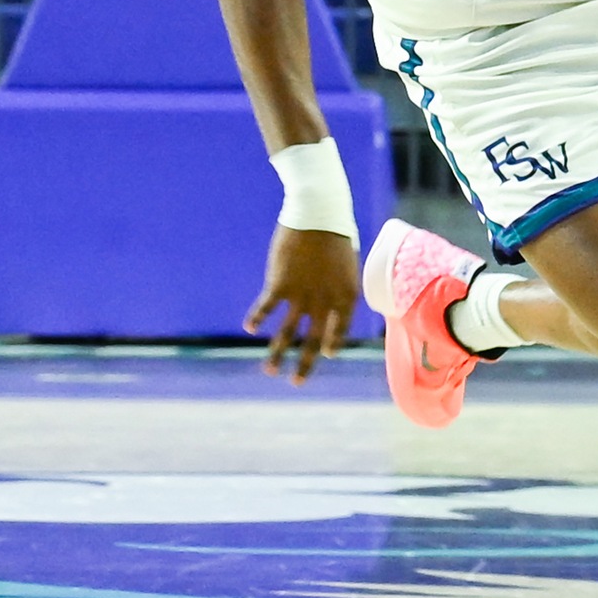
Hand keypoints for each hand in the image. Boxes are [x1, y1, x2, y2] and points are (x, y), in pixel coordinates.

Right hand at [243, 225, 362, 384]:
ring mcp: (302, 296)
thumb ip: (338, 285)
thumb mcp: (347, 264)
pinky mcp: (280, 285)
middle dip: (304, 364)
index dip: (332, 344)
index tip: (325, 354)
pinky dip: (258, 318)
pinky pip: (267, 308)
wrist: (319, 214)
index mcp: (346, 297)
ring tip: (270, 371)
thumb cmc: (335, 234)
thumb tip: (333, 294)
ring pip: (288, 333)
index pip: (340, 330)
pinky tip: (250, 329)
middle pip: (313, 341)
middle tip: (297, 383)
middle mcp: (325, 302)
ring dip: (277, 354)